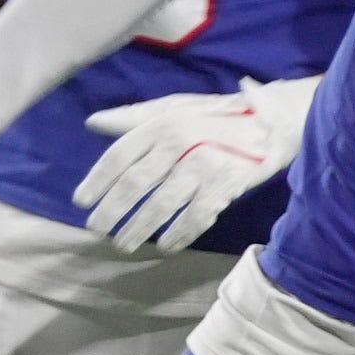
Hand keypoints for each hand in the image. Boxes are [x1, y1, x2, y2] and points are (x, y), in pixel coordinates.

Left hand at [74, 76, 319, 253]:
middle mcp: (180, 143)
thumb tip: (93, 123)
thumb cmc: (216, 116)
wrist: (273, 122)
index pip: (121, 154)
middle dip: (112, 211)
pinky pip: (196, 217)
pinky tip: (165, 247)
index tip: (81, 202)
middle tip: (96, 230)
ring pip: (163, 205)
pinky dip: (179, 235)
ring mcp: (204, 165)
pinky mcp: (226, 185)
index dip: (98, 180)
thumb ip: (135, 117)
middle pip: (136, 183)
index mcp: (163, 123)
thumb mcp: (175, 108)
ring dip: (139, 229)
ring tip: (123, 244)